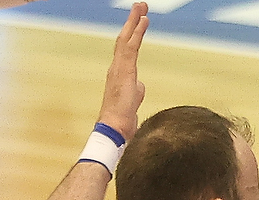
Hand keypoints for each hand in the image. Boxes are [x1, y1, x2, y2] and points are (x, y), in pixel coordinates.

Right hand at [97, 4, 148, 140]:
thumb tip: (139, 86)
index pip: (127, 48)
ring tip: (142, 7)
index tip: (140, 20)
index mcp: (119, 73)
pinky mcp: (124, 71)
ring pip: (127, 39)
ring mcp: (119, 68)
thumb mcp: (133, 101)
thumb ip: (136, 90)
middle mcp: (116, 67)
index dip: (133, 34)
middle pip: (125, 38)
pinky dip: (137, 33)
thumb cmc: (122, 118)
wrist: (114, 128)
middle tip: (140, 5)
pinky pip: (130, 47)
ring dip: (134, 21)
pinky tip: (143, 21)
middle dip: (132, 21)